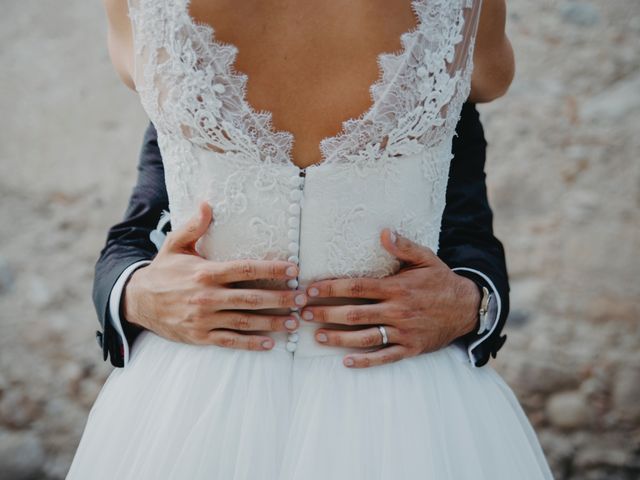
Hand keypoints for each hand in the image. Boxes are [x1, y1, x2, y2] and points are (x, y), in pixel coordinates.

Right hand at [122, 200, 306, 349]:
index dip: (272, 269)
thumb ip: (193, 226)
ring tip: (293, 322)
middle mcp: (207, 297)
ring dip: (272, 322)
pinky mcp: (201, 336)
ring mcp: (204, 319)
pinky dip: (251, 343)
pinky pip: (230, 341)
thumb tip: (208, 203)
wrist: (136, 301)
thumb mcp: (174, 245)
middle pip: (251, 298)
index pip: (245, 269)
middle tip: (302, 299)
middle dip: (280, 299)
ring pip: (245, 321)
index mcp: (205, 273)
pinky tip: (270, 344)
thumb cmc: (162, 271)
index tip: (293, 270)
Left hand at [300, 229, 480, 367]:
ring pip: (365, 337)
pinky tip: (346, 361)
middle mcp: (398, 311)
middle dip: (326, 313)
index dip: (331, 288)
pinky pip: (384, 357)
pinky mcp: (410, 349)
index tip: (310, 288)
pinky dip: (365, 361)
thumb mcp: (426, 258)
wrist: (468, 308)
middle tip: (303, 313)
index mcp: (397, 288)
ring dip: (339, 338)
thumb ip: (404, 246)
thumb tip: (384, 231)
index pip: (357, 287)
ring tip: (317, 336)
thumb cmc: (441, 281)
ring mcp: (404, 332)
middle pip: (354, 313)